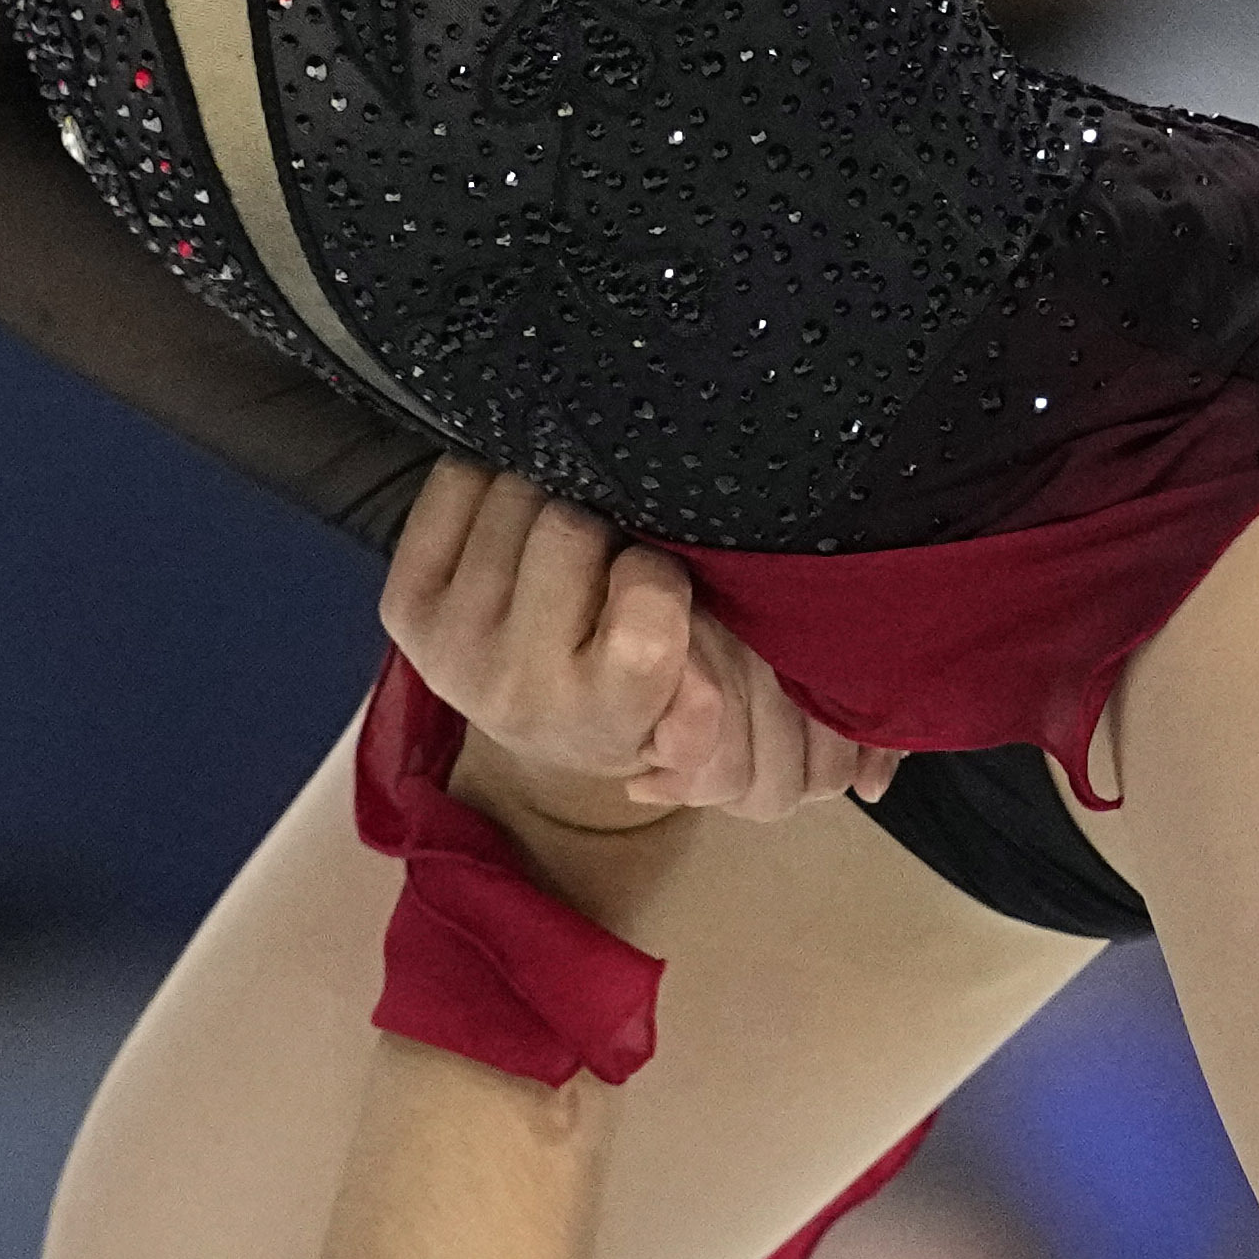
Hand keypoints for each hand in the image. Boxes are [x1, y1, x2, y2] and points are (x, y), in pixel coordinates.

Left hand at [379, 463, 887, 829]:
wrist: (540, 710)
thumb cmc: (641, 684)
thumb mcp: (716, 706)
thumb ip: (771, 709)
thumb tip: (855, 780)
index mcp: (607, 718)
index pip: (647, 623)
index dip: (659, 577)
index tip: (660, 576)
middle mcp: (518, 695)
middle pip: (574, 532)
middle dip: (607, 516)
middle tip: (616, 525)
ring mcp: (453, 648)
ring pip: (521, 499)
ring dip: (553, 486)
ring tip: (572, 509)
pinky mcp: (403, 608)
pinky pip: (458, 486)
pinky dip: (491, 478)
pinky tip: (515, 506)